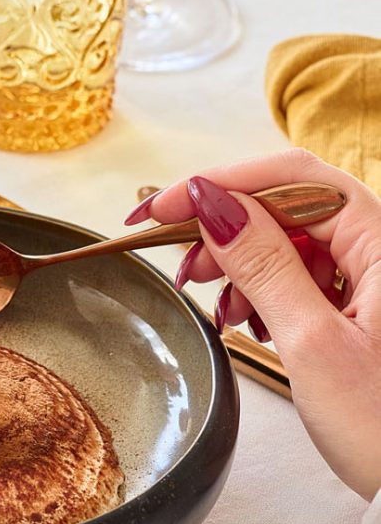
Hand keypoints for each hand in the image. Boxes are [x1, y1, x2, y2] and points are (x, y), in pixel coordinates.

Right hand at [126, 148, 380, 500]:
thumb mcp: (311, 344)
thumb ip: (263, 265)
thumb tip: (214, 206)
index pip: (294, 179)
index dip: (223, 183)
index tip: (164, 208)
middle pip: (290, 205)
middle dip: (227, 227)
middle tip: (182, 265)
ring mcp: (373, 278)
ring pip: (292, 240)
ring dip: (242, 262)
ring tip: (216, 302)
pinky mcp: (361, 306)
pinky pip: (303, 275)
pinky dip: (264, 289)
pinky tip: (248, 319)